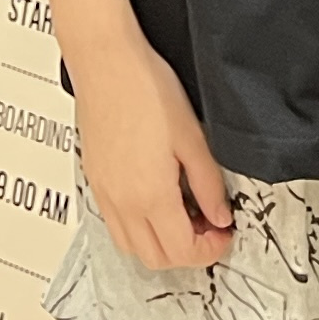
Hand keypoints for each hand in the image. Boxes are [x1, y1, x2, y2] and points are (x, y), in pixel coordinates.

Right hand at [68, 33, 234, 271]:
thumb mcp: (192, 136)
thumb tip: (220, 214)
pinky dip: (138, 227)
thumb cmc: (144, 87)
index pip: (183, 251)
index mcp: (150, 195)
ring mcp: (104, 192)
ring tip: (183, 213)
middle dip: (188, 251)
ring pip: (131, 246)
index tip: (224, 230)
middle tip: (209, 225)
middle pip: (156, 258)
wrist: (105, 60)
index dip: (211, 249)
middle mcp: (122, 202)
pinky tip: (155, 198)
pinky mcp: (94, 179)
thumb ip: (208, 183)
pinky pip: (114, 224)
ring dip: (161, 242)